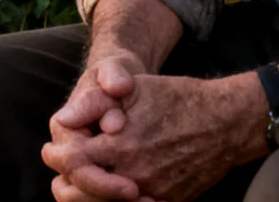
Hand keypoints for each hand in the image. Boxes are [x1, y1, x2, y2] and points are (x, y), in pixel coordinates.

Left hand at [46, 72, 266, 201]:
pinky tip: (114, 191)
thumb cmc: (178, 98)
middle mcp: (135, 174)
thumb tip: (61, 119)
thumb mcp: (134, 88)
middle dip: (68, 182)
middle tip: (60, 171)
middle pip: (86, 191)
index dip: (56, 156)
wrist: (227, 121)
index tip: (50, 150)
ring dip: (91, 195)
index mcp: (121, 145)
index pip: (73, 161)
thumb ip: (93, 103)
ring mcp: (154, 191)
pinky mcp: (170, 201)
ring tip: (82, 182)